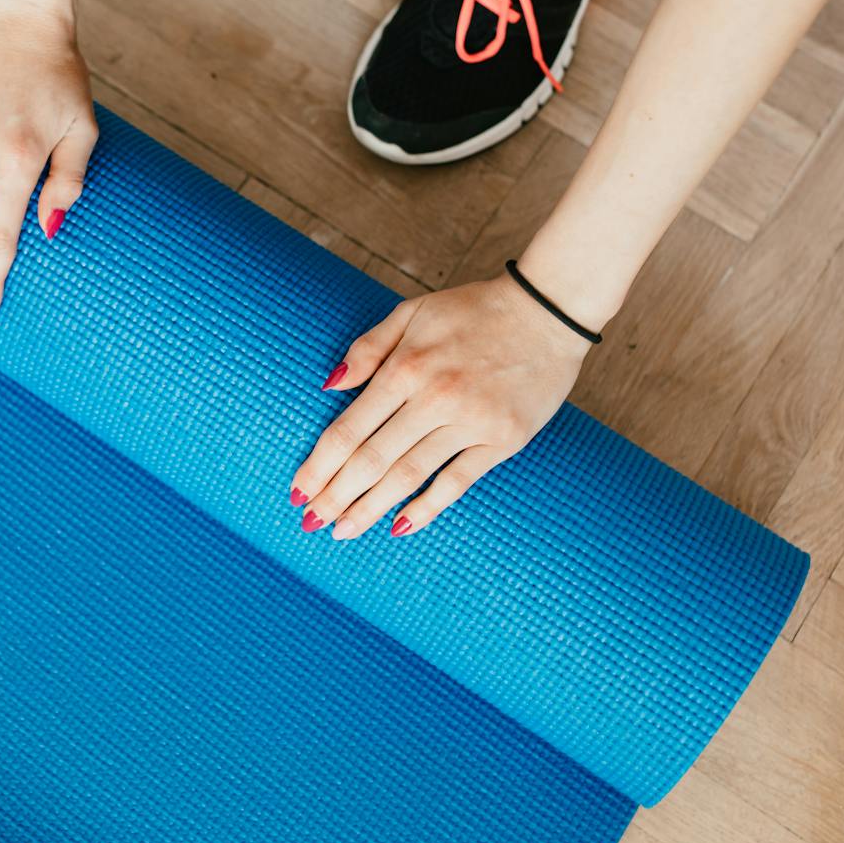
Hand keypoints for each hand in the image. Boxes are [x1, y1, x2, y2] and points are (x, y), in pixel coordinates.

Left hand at [289, 276, 592, 538]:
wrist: (545, 311)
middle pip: (372, 460)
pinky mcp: (502, 440)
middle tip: (311, 523)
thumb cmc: (473, 310)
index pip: (349, 429)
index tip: (298, 491)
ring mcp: (470, 423)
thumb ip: (368, 349)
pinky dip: (427, 507)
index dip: (319, 465)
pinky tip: (400, 526)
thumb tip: (329, 385)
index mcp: (405, 368)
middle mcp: (433, 399)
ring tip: (343, 531)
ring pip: (409, 476)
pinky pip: (457, 482)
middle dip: (336, 496)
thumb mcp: (412, 312)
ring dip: (371, 508)